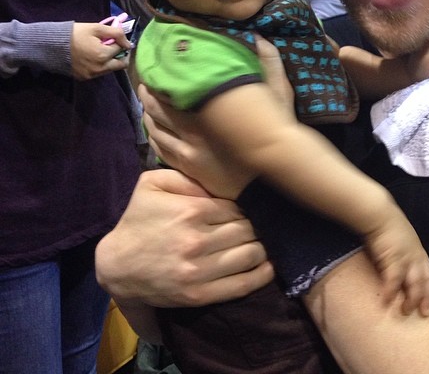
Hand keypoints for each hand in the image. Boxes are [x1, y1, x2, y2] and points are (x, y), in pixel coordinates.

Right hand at [70, 22, 130, 79]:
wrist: (50, 45)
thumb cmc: (74, 34)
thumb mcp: (95, 28)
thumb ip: (115, 33)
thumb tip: (129, 43)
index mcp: (103, 55)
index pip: (121, 49)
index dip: (120, 42)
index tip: (115, 38)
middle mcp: (100, 68)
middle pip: (121, 64)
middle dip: (122, 55)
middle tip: (116, 47)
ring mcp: (92, 75)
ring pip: (111, 69)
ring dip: (112, 61)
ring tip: (103, 50)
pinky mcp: (84, 78)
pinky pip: (99, 73)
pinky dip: (101, 66)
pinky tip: (94, 57)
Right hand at [95, 169, 273, 307]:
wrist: (116, 265)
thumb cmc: (138, 220)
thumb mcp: (153, 184)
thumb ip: (186, 177)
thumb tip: (216, 182)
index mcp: (191, 210)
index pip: (237, 208)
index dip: (246, 209)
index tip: (250, 210)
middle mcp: (198, 240)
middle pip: (247, 230)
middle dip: (256, 227)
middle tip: (261, 226)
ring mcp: (199, 270)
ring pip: (250, 255)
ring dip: (262, 248)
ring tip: (265, 243)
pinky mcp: (199, 294)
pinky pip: (242, 285)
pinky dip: (261, 275)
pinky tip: (269, 266)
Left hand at [139, 36, 294, 170]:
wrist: (274, 177)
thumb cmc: (278, 132)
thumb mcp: (279, 95)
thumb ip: (269, 64)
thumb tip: (259, 38)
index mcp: (211, 110)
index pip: (175, 89)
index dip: (163, 77)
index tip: (160, 65)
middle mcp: (193, 131)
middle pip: (158, 109)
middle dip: (149, 93)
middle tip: (147, 80)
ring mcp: (188, 152)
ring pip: (155, 128)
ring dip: (147, 113)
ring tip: (146, 99)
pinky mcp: (188, 167)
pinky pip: (161, 148)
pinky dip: (153, 135)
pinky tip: (153, 127)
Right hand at [365, 204, 428, 316]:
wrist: (378, 214)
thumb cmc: (387, 225)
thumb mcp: (401, 240)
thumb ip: (404, 253)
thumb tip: (401, 267)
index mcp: (418, 252)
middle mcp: (415, 256)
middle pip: (424, 282)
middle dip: (424, 299)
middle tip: (423, 314)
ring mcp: (406, 258)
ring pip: (413, 284)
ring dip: (410, 299)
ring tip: (405, 311)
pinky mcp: (393, 258)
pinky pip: (394, 280)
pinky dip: (391, 292)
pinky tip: (386, 301)